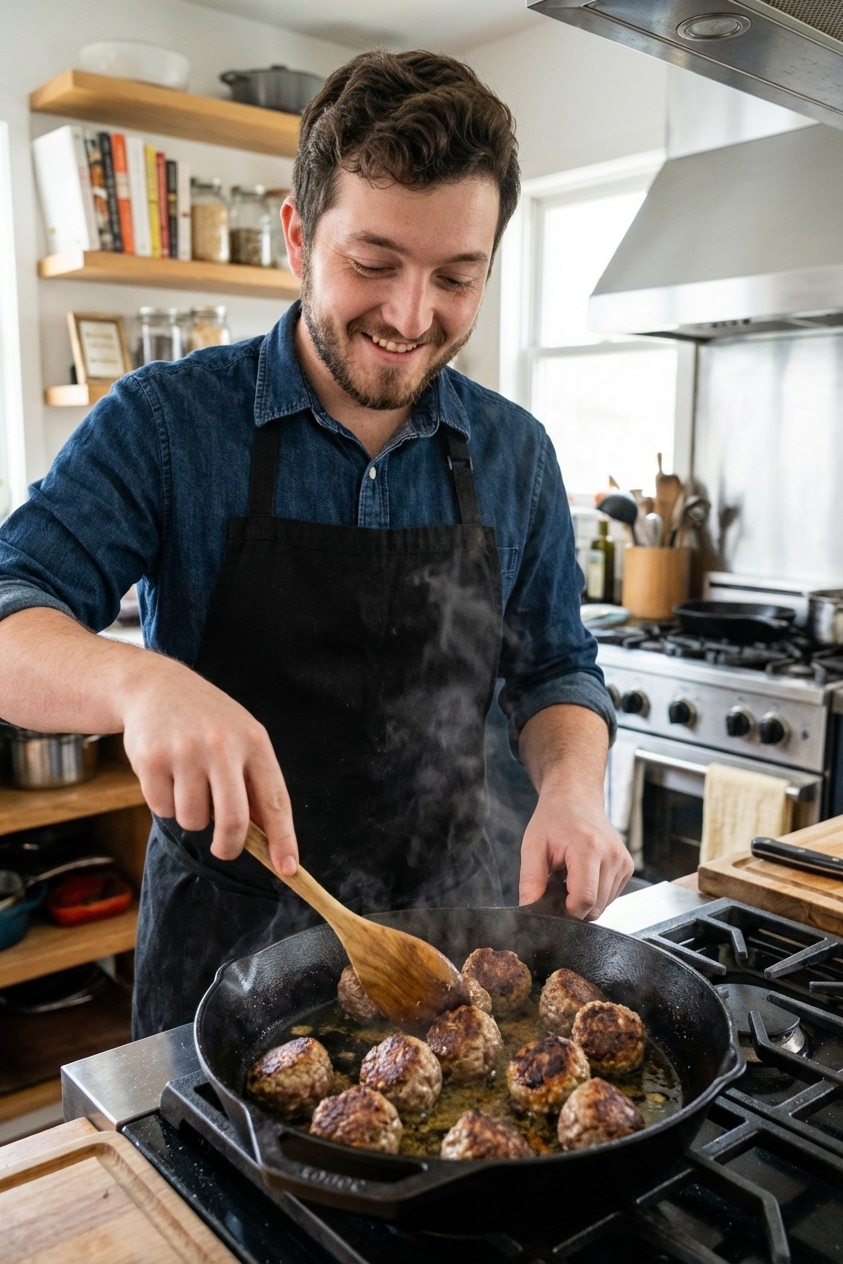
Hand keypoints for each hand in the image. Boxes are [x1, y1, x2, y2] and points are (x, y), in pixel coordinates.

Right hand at [120, 654, 297, 874]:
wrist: (155, 686)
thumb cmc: (207, 720)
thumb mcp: (241, 738)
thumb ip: (255, 783)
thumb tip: (268, 836)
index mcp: (254, 741)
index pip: (275, 800)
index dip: (283, 838)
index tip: (288, 868)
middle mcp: (222, 746)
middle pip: (233, 821)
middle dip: (229, 847)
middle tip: (223, 848)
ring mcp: (185, 752)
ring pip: (193, 820)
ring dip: (191, 816)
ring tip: (188, 784)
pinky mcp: (151, 760)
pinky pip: (162, 809)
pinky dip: (164, 803)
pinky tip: (166, 773)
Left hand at [518, 789, 632, 919]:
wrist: (576, 797)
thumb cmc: (554, 818)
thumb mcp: (533, 846)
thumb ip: (530, 880)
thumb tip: (528, 909)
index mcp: (588, 849)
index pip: (585, 900)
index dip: (566, 911)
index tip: (552, 902)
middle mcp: (612, 856)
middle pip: (596, 907)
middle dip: (573, 906)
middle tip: (557, 884)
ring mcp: (623, 862)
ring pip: (604, 906)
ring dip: (584, 901)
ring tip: (570, 876)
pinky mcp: (628, 866)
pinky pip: (610, 896)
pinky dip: (595, 894)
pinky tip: (583, 875)